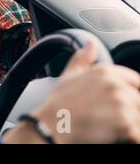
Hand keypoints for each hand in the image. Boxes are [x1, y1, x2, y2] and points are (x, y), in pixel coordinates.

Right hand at [4, 41, 139, 143]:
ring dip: (129, 124)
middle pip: (138, 100)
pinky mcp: (124, 125)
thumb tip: (92, 44)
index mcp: (105, 72)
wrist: (50, 125)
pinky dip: (129, 136)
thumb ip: (83, 58)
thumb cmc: (58, 103)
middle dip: (129, 111)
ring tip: (108, 125)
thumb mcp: (68, 75)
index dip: (132, 92)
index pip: (135, 80)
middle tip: (108, 117)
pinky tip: (111, 134)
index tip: (123, 103)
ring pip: (138, 117)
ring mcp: (121, 105)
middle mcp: (116, 85)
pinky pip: (136, 133)